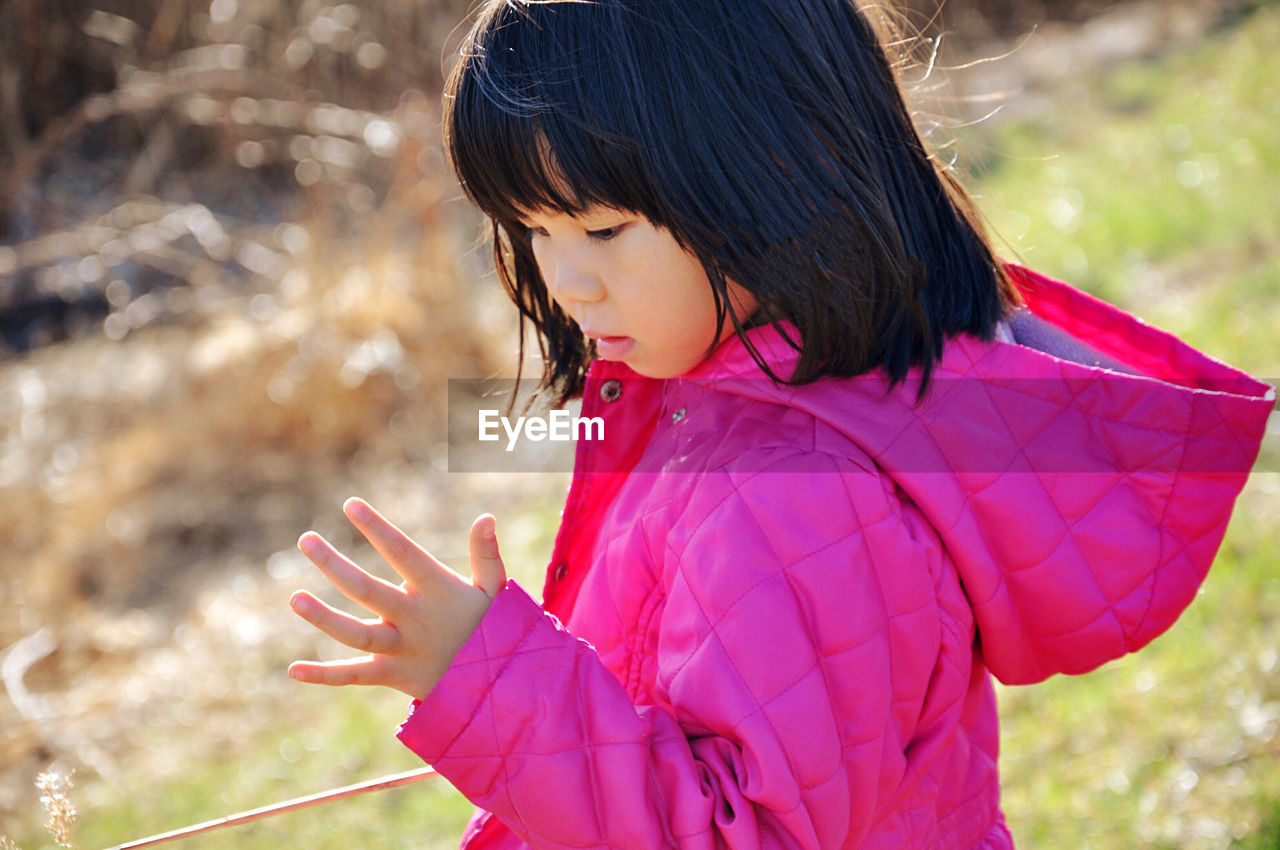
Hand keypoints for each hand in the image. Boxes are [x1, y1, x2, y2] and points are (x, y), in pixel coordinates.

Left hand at [287, 497, 507, 699]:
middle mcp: (414, 619)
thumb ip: (486, 554)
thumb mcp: (493, 589)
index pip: (403, 553)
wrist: (497, 684)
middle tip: (305, 540)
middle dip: (334, 565)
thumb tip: (486, 517)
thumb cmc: (490, 626)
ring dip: (323, 618)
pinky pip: (354, 675)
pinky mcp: (392, 675)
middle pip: (367, 590)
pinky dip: (324, 676)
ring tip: (294, 598)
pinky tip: (294, 670)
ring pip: (356, 634)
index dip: (377, 528)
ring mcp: (401, 649)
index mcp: (437, 591)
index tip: (351, 504)